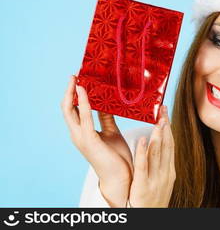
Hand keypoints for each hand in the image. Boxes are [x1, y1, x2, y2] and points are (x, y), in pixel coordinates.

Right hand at [61, 75, 132, 206]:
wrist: (121, 177)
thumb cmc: (116, 157)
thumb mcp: (111, 132)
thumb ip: (105, 119)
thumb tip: (104, 103)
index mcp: (82, 132)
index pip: (73, 110)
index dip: (73, 95)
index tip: (78, 80)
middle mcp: (77, 134)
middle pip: (67, 108)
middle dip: (68, 91)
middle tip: (73, 75)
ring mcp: (81, 137)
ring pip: (70, 111)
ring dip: (72, 93)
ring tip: (76, 79)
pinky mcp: (89, 140)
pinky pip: (84, 117)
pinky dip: (84, 103)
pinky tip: (85, 92)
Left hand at [128, 105, 175, 206]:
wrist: (149, 219)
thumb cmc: (153, 199)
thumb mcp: (162, 180)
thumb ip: (161, 163)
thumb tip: (159, 144)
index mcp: (170, 171)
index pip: (170, 145)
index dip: (169, 128)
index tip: (166, 113)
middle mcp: (165, 173)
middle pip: (166, 145)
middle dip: (165, 126)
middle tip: (163, 109)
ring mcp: (155, 180)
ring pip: (157, 153)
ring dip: (158, 135)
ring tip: (157, 119)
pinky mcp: (142, 186)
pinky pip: (143, 166)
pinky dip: (143, 152)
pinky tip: (142, 139)